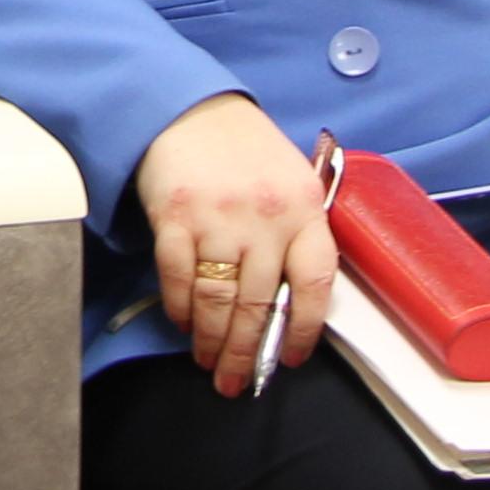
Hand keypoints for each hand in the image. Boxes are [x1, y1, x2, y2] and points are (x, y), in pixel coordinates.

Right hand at [129, 95, 336, 396]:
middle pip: (258, 304)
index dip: (306, 330)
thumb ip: (298, 234)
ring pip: (217, 300)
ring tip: (207, 362)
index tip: (290, 358)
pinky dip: (180, 309)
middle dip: (244, 353)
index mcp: (303, 208)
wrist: (189, 107)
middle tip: (234, 381)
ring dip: (210, 340)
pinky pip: (179, 279)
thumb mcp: (291, 182)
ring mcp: (217, 218)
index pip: (315, 283)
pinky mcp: (174, 217)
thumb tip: (290, 306)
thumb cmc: (246, 150)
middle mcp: (264, 217)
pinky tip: (183, 324)